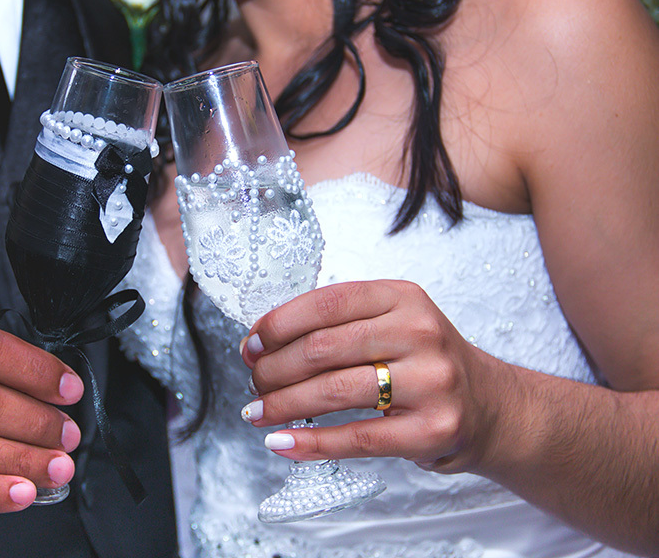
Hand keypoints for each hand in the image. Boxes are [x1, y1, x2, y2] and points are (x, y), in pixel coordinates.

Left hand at [240, 280, 520, 474]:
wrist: (490, 406)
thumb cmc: (423, 362)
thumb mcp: (392, 323)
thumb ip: (337, 324)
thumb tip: (260, 342)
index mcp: (403, 297)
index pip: (327, 302)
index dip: (279, 324)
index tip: (251, 344)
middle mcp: (420, 332)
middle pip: (322, 349)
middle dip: (273, 368)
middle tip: (253, 382)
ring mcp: (430, 381)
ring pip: (333, 391)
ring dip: (282, 404)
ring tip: (257, 412)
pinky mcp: (432, 429)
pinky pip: (356, 438)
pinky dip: (310, 443)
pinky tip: (282, 443)